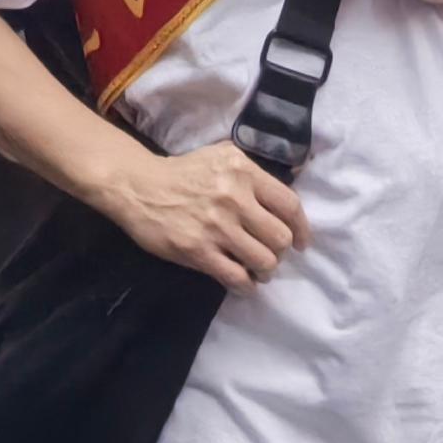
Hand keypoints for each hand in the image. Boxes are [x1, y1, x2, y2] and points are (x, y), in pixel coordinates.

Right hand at [94, 137, 307, 288]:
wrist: (140, 187)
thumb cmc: (185, 171)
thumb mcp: (223, 156)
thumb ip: (254, 173)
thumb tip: (289, 187)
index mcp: (244, 171)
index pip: (289, 205)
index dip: (302, 228)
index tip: (302, 242)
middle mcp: (235, 197)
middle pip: (280, 237)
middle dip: (282, 252)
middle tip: (273, 255)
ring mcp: (217, 226)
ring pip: (263, 260)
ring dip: (266, 271)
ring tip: (259, 270)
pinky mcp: (198, 251)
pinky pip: (236, 277)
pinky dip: (246, 285)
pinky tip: (244, 283)